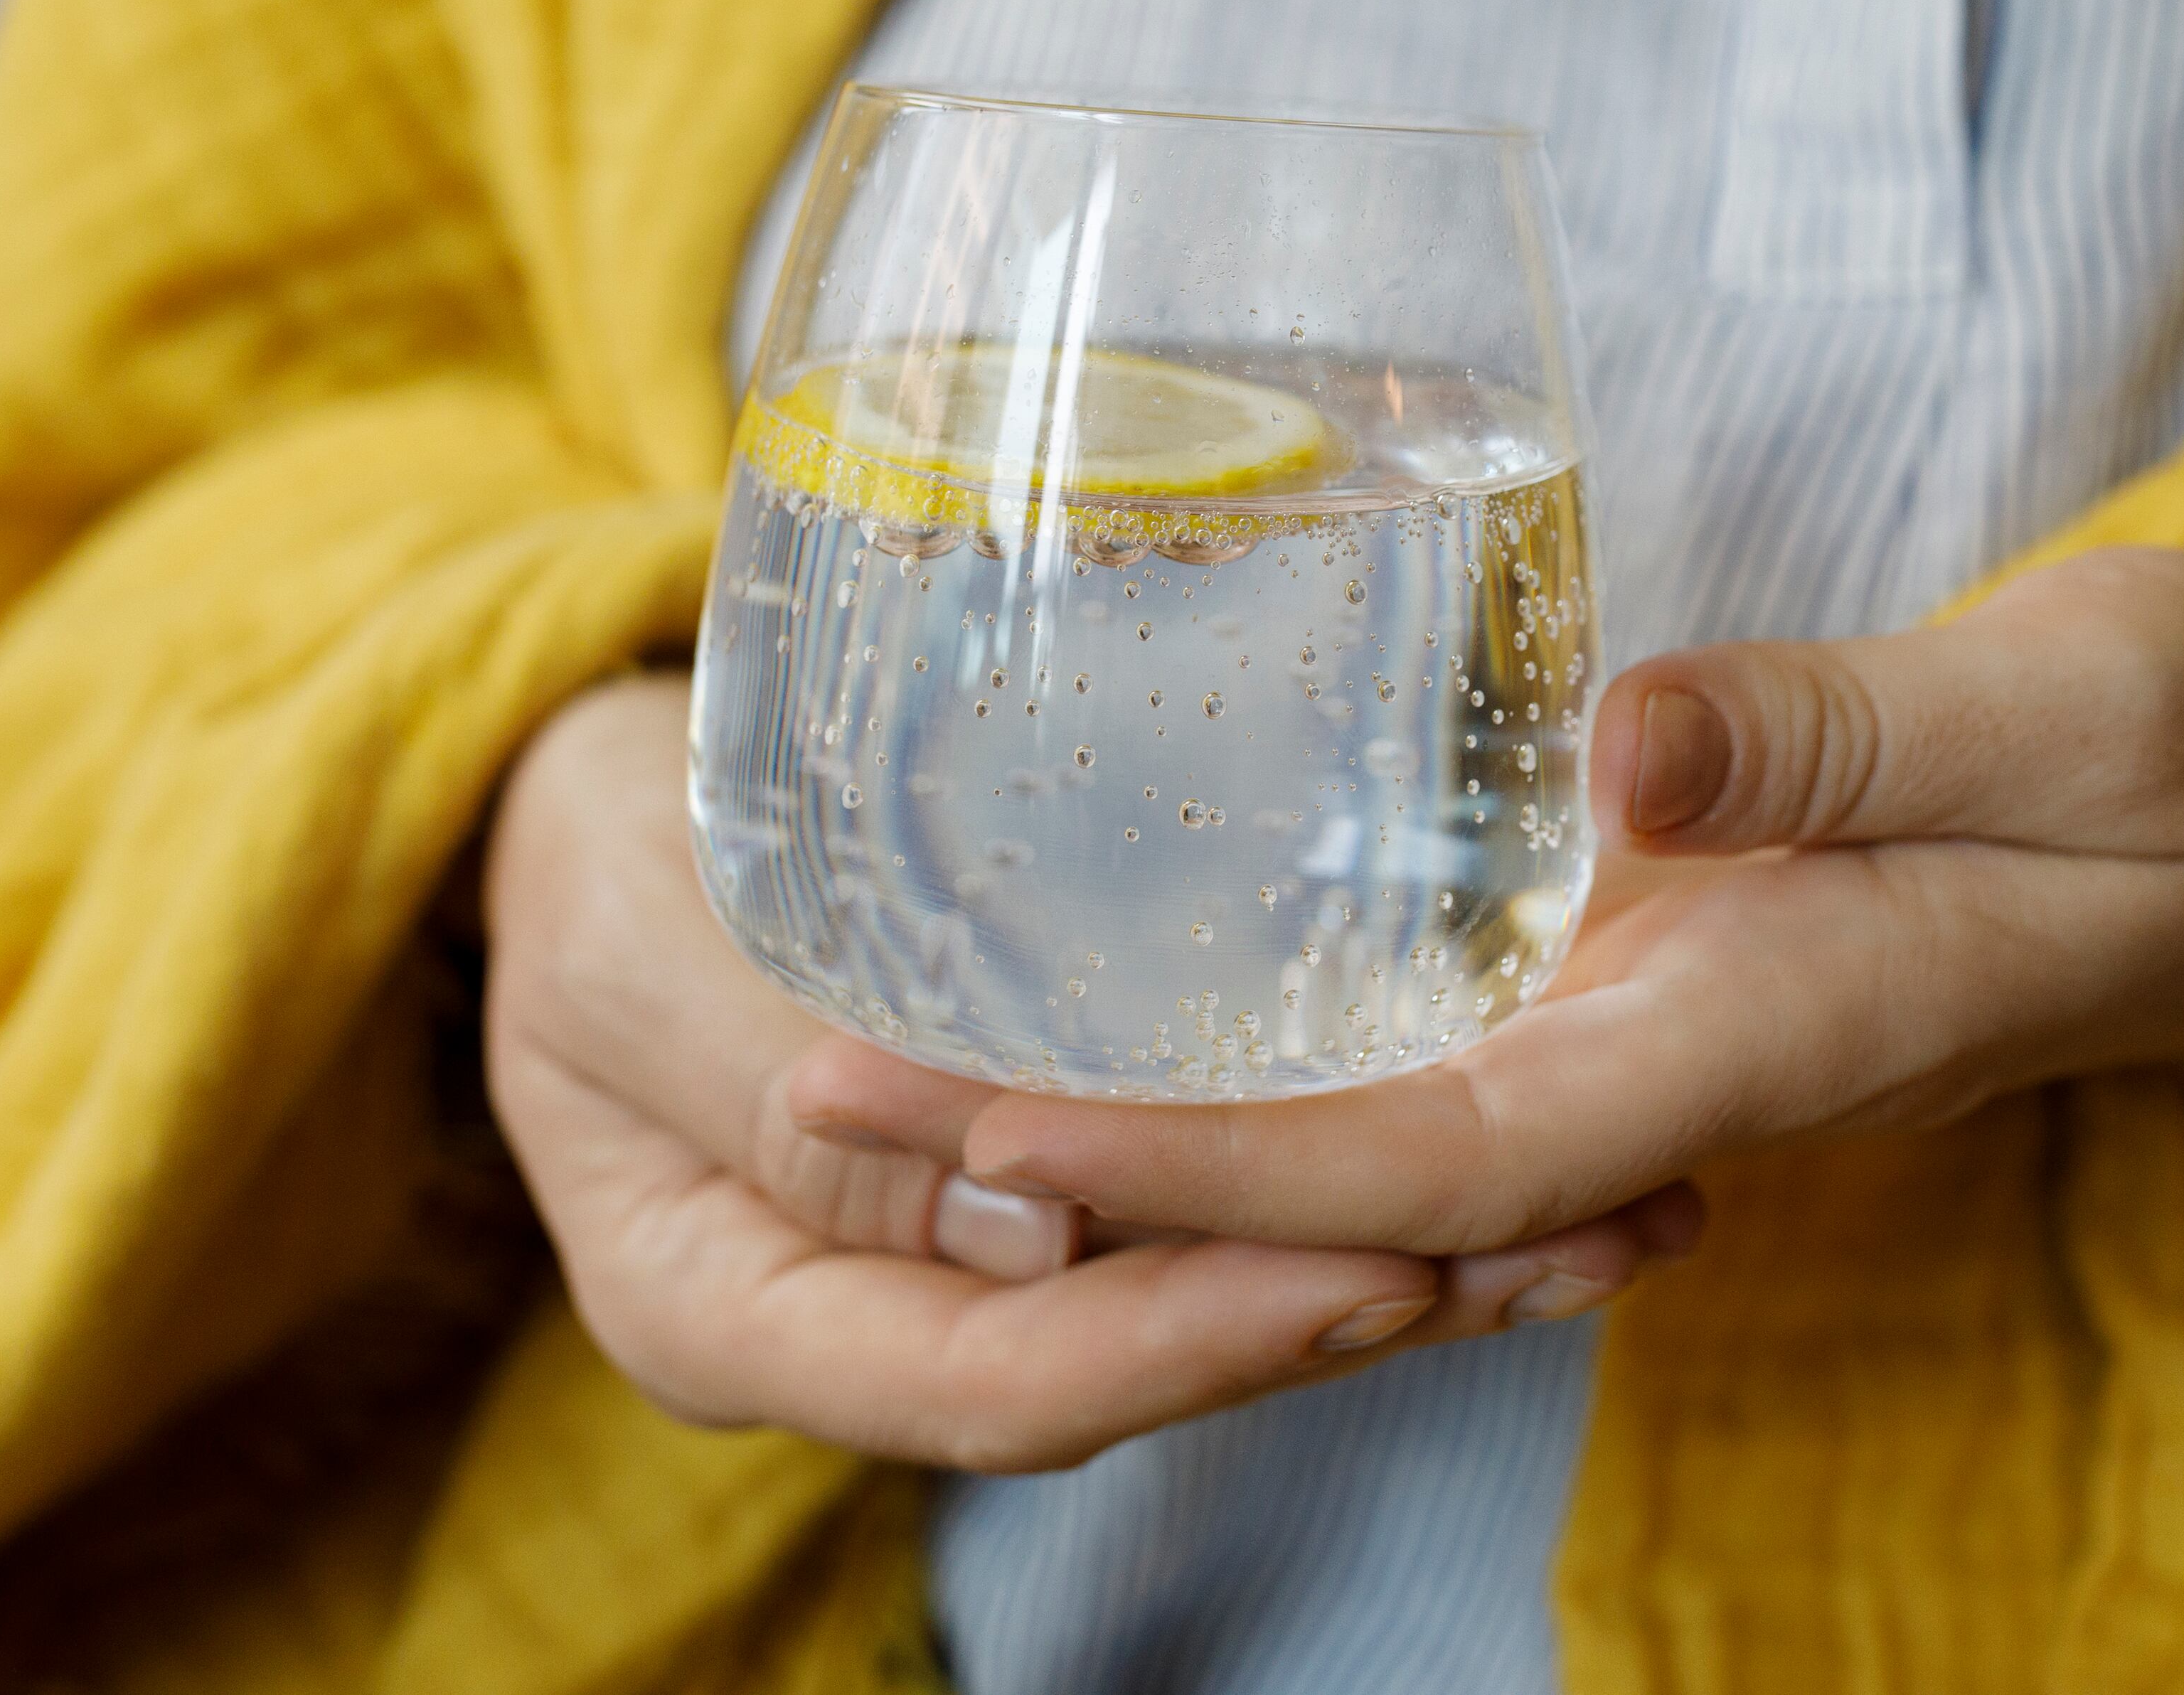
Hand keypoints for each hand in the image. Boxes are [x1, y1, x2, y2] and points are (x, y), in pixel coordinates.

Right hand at [483, 675, 1698, 1472]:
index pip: (1004, 1384)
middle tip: (1582, 1247)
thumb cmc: (575, 852)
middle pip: (1137, 1360)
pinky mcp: (1021, 1166)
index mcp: (739, 1314)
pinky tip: (1506, 1153)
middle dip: (1359, 1314)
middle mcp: (866, 1321)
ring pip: (1193, 1292)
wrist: (559, 798)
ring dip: (1407, 1263)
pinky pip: (1195, 1199)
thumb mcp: (639, 959)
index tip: (1379, 1275)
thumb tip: (1037, 1232)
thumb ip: (792, 1099)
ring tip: (1624, 1221)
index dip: (1198, 1340)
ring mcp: (946, 1256)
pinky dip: (1344, 1176)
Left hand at [795, 548, 2183, 1272]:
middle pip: (1325, 1171)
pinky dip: (1244, 1040)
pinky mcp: (1649, 951)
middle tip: (795, 1093)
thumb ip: (1869, 735)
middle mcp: (1661, 1059)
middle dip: (1073, 1158)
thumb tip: (1627, 761)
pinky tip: (1108, 989)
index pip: (1411, 1152)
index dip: (1182, 1164)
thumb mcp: (2095, 711)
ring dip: (1119, 1111)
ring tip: (871, 1062)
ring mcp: (1646, 1020)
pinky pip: (1413, 1035)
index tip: (961, 1136)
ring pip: (1342, 1119)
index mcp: (1746, 1035)